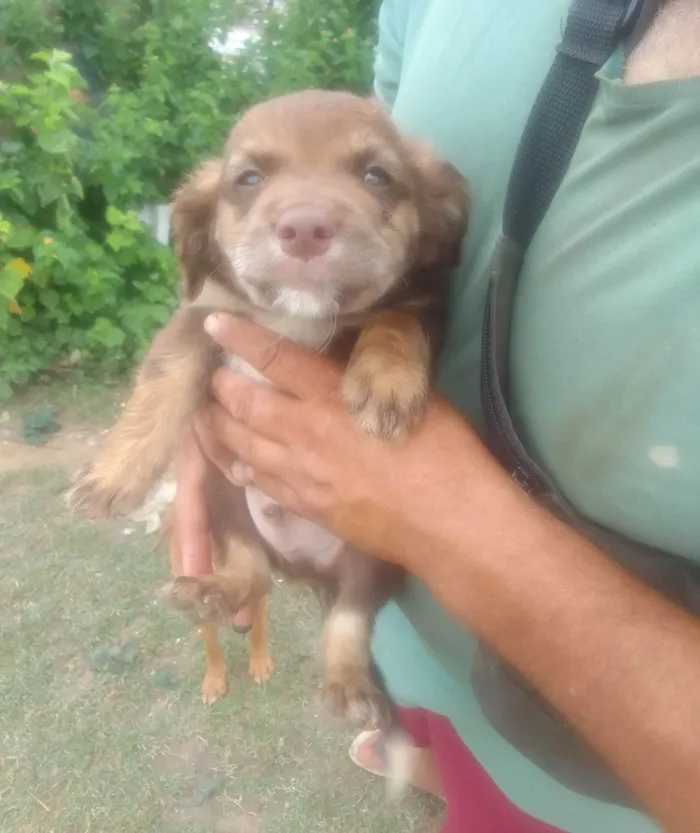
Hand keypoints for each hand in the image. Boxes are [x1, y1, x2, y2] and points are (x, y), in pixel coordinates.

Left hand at [194, 313, 503, 575]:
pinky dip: (241, 466)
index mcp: (332, 396)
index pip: (274, 357)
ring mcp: (301, 474)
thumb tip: (340, 371)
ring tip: (205, 415)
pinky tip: (235, 461)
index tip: (215, 324)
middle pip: (245, 404)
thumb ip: (363, 382)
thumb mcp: (405, 396)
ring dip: (218, 427)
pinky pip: (260, 483)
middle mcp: (305, 432)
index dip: (240, 337)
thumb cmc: (444, 450)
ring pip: (242, 445)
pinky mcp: (306, 507)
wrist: (448, 523)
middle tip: (210, 376)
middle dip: (221, 387)